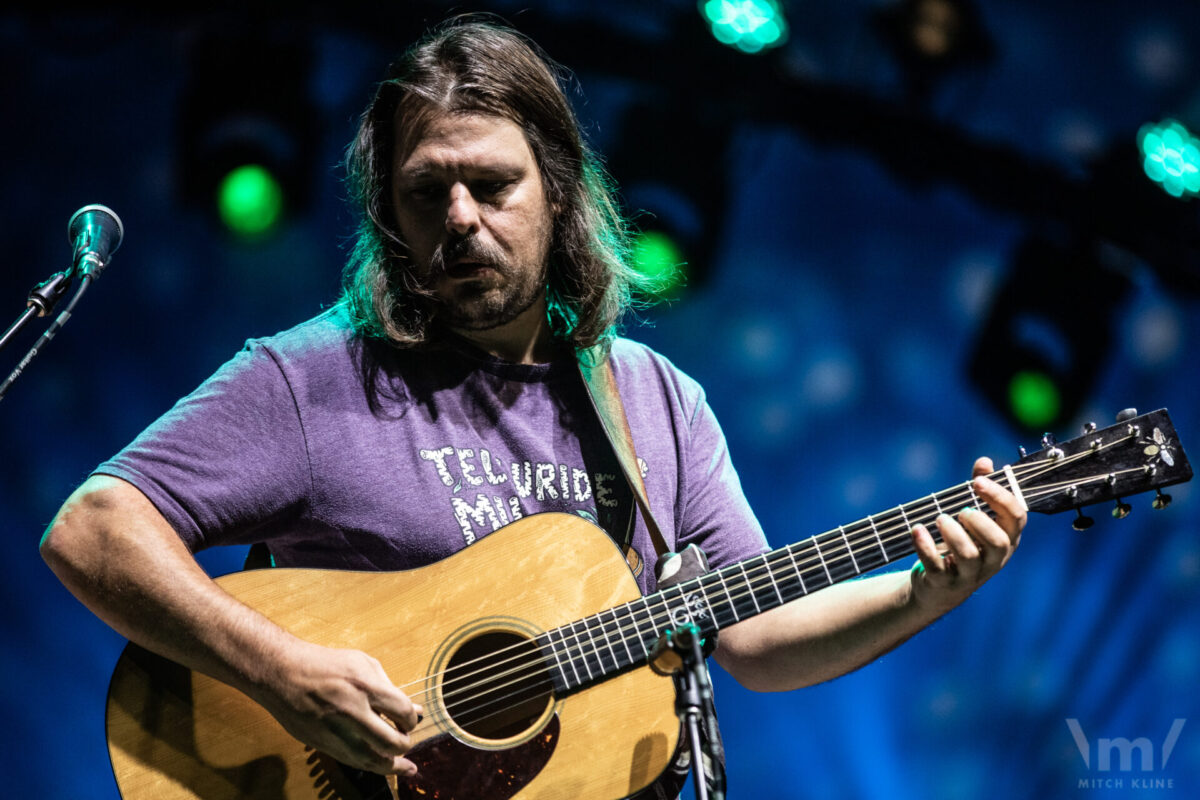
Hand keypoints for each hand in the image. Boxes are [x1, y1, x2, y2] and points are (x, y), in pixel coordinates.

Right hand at [255, 640, 423, 775]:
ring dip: (393, 766)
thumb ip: (389, 687)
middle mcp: (352, 711)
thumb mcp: (362, 663)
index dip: (411, 720)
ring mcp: (335, 731)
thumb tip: (413, 709)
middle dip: (405, 745)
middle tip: (407, 741)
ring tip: (406, 769)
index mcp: (365, 686)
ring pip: (371, 760)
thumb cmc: (325, 663)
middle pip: (391, 742)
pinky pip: (352, 761)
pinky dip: (369, 765)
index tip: (411, 720)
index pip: (402, 712)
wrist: (282, 672)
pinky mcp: (321, 743)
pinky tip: (381, 765)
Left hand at [909, 457, 1025, 615]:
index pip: (1017, 518)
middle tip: (962, 510)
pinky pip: (937, 567)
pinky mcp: (944, 583)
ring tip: (940, 518)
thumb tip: (985, 462)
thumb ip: (980, 490)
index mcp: (1005, 539)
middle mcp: (993, 559)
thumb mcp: (972, 519)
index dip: (1001, 498)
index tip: (978, 482)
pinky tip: (918, 529)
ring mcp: (970, 574)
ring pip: (969, 555)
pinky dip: (925, 547)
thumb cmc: (960, 544)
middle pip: (999, 542)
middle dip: (980, 522)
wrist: (937, 587)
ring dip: (953, 533)